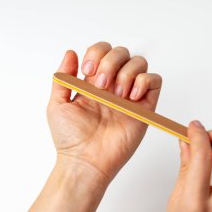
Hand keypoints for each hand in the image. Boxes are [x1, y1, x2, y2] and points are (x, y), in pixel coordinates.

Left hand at [47, 42, 161, 182]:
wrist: (86, 160)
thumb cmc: (70, 138)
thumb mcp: (57, 104)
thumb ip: (62, 76)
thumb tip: (70, 53)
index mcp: (94, 82)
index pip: (102, 51)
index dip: (97, 53)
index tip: (88, 72)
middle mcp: (113, 85)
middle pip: (121, 53)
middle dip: (110, 62)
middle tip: (101, 85)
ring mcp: (130, 95)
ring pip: (139, 62)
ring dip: (127, 73)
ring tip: (118, 94)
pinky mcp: (144, 106)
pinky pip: (154, 81)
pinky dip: (144, 82)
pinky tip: (131, 97)